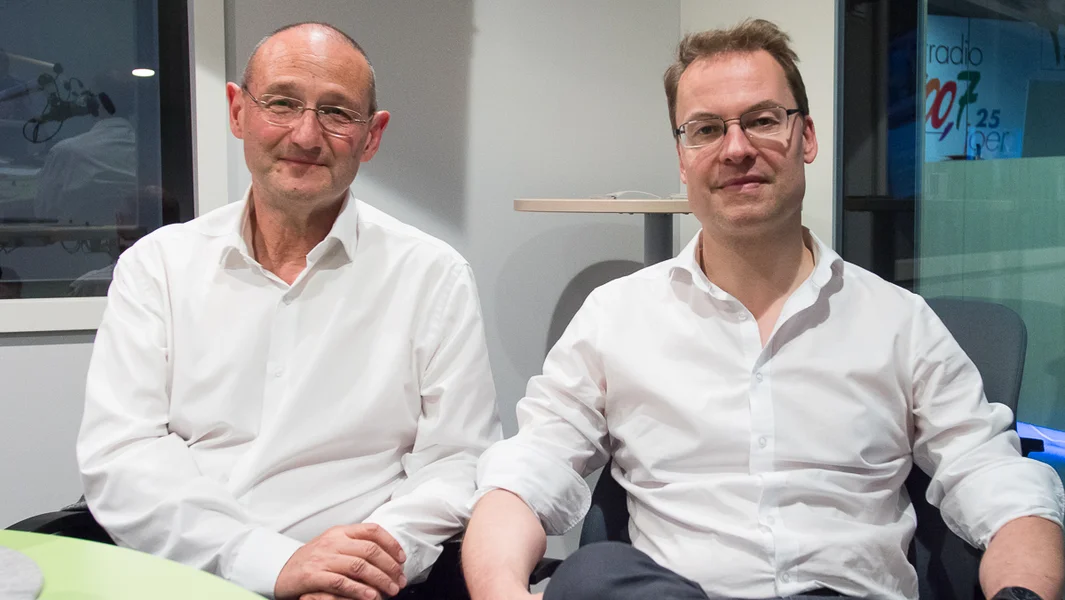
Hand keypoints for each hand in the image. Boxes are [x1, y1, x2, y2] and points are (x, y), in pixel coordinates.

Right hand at [275, 523, 406, 599]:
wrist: (280, 570)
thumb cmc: (312, 559)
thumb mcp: (334, 544)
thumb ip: (355, 544)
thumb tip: (386, 553)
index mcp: (340, 532)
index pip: (372, 530)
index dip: (391, 544)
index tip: (401, 559)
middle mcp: (332, 542)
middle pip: (370, 550)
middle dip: (390, 566)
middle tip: (400, 580)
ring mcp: (322, 558)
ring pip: (359, 566)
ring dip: (379, 579)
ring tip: (390, 590)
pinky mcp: (313, 576)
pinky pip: (341, 582)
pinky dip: (359, 590)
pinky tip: (370, 596)